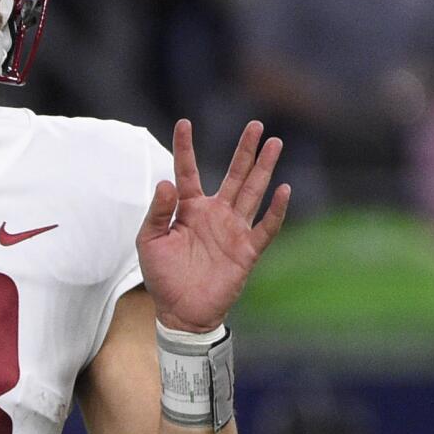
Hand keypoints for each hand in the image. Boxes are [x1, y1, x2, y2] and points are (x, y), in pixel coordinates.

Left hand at [137, 120, 289, 332]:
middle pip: (233, 175)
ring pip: (252, 192)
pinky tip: (284, 190)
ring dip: (263, 169)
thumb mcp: (149, 242)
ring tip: (275, 143)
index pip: (187, 171)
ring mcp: (233, 230)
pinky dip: (276, 210)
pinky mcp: (247, 250)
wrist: (181, 311)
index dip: (185, 147)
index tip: (183, 122)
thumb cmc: (163, 276)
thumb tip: (165, 183)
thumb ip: (156, 213)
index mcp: (188, 209)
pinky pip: (266, 227)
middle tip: (256, 125)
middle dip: (245, 150)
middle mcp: (214, 214)